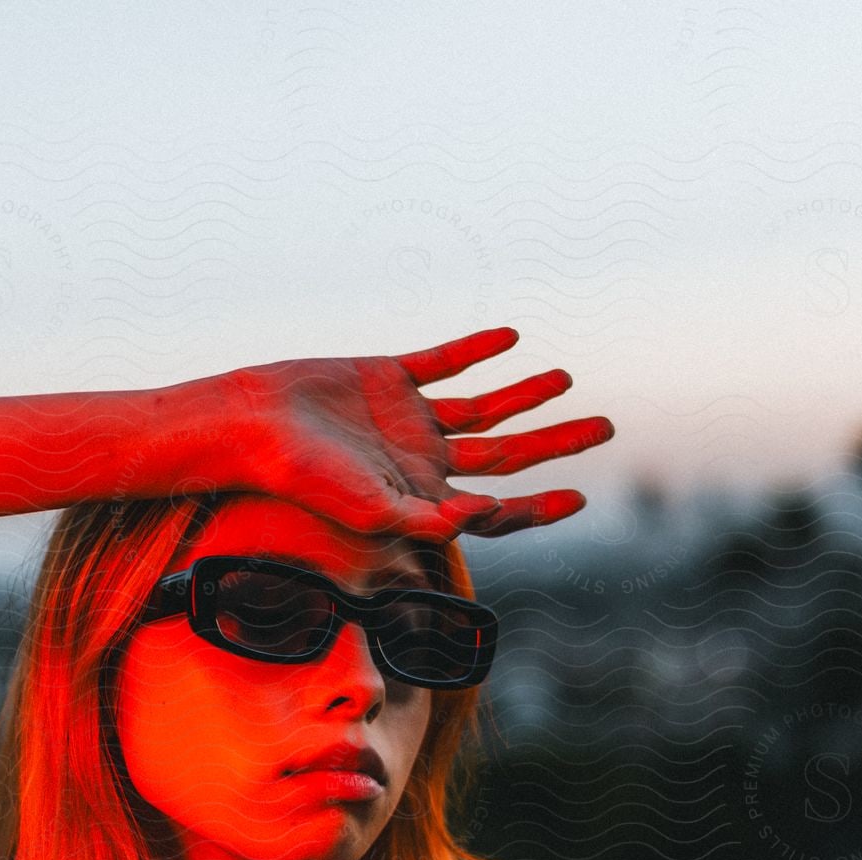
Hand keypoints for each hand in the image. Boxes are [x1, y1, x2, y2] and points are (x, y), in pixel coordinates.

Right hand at [195, 324, 611, 540]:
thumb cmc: (306, 479)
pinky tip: (509, 339)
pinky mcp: (389, 377)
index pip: (496, 508)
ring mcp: (409, 418)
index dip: (539, 507)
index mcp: (425, 498)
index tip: (581, 496)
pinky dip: (475, 349)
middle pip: (507, 455)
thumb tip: (484, 515)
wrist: (256, 424)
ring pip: (485, 407)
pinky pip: (443, 362)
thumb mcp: (372, 508)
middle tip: (605, 429)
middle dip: (557, 443)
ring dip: (526, 394)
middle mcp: (424, 460)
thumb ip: (429, 519)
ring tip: (565, 379)